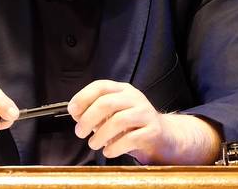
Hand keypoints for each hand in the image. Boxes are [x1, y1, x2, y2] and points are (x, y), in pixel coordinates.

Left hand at [68, 80, 220, 164]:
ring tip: (93, 144)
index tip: (72, 111)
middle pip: (106, 103)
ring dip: (100, 135)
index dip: (83, 97)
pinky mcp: (153, 131)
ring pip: (118, 120)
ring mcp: (146, 113)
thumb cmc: (133, 126)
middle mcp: (135, 98)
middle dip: (88, 119)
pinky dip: (114, 147)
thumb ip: (95, 112)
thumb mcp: (114, 114)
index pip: (100, 86)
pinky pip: (130, 139)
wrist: (165, 137)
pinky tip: (108, 151)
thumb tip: (76, 114)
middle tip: (79, 132)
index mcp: (123, 90)